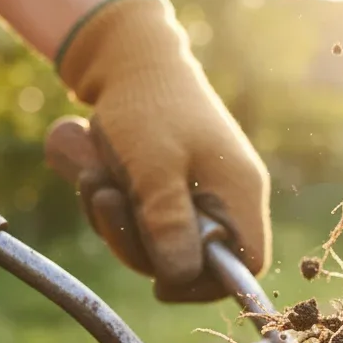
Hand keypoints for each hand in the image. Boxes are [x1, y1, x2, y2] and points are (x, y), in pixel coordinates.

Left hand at [57, 0, 270, 301]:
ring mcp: (198, 194)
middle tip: (106, 200)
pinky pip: (140, 223)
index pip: (246, 266)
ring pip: (157, 244)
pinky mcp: (169, 188)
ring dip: (116, 221)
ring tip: (96, 176)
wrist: (126, 58)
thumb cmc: (146, 105)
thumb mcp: (153, 165)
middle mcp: (226, 198)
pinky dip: (113, 207)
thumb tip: (178, 280)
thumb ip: (167, 223)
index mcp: (239, 193)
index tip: (160, 283)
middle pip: (191, 261)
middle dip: (138, 242)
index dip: (208, 284)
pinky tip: (96, 173)